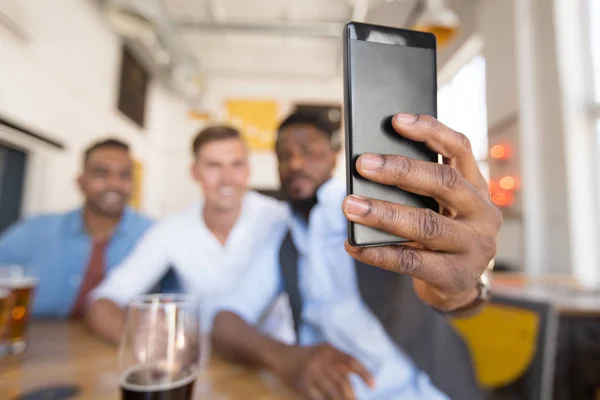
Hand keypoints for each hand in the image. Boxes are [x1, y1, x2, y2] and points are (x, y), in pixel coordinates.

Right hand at [275, 344, 373, 399]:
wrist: (279, 355)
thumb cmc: (306, 355)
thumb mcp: (324, 351)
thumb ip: (341, 361)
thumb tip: (365, 377)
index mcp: (328, 349)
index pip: (351, 362)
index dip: (365, 374)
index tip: (373, 386)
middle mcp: (320, 359)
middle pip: (343, 382)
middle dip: (352, 396)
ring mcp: (310, 372)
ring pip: (333, 392)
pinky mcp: (301, 384)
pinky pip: (319, 398)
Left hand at [342, 113, 501, 311]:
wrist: (457, 287)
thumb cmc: (441, 236)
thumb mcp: (441, 208)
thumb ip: (420, 189)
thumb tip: (371, 167)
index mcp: (477, 188)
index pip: (460, 149)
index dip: (430, 131)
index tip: (397, 120)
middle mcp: (482, 214)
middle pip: (443, 182)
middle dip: (401, 170)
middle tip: (363, 164)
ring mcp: (473, 248)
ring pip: (426, 224)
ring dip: (383, 213)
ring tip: (350, 205)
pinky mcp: (455, 276)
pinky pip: (411, 262)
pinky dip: (378, 253)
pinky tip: (354, 245)